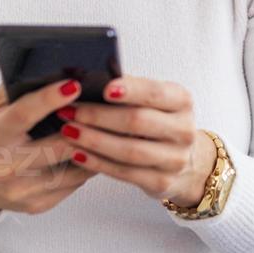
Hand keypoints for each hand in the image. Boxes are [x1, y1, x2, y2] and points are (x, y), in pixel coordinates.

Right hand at [0, 80, 94, 214]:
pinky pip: (74, 184)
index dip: (49, 99)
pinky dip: (86, 166)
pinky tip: (93, 152)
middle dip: (85, 127)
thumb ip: (20, 89)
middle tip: (106, 110)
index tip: (73, 84)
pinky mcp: (37, 204)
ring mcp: (23, 189)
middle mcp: (6, 165)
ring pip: (74, 168)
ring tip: (106, 130)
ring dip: (93, 148)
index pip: (23, 114)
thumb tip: (57, 70)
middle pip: (59, 146)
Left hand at [55, 75, 215, 207]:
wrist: (184, 161)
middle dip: (99, 116)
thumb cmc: (159, 122)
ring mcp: (175, 159)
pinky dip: (98, 163)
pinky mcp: (162, 182)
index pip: (155, 93)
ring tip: (69, 131)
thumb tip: (99, 70)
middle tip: (70, 111)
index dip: (130, 90)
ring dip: (94, 141)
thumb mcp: (155, 102)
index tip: (104, 88)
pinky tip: (78, 154)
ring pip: (129, 150)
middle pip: (138, 122)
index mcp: (182, 102)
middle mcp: (184, 130)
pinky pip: (124, 173)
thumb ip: (131, 88)